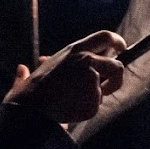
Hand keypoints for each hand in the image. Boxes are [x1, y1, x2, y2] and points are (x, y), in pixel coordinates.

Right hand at [5, 31, 125, 124]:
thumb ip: (43, 67)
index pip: (105, 37)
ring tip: (74, 101)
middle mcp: (87, 61)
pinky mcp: (94, 100)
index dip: (117, 41)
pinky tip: (70, 110)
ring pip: (103, 90)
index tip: (121, 47)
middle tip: (109, 85)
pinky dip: (86, 111)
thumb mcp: (38, 70)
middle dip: (116, 77)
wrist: (31, 108)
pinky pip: (95, 106)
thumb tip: (27, 67)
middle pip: (117, 66)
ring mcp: (93, 81)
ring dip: (95, 96)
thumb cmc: (31, 89)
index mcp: (76, 50)